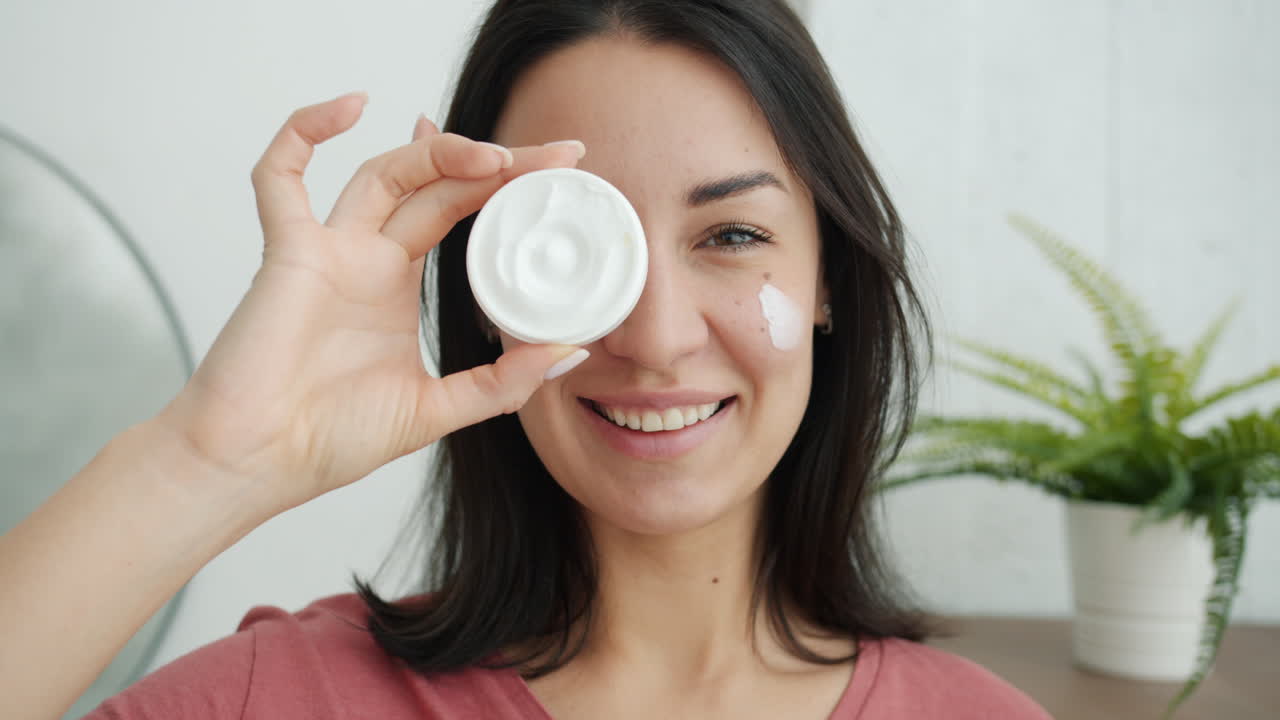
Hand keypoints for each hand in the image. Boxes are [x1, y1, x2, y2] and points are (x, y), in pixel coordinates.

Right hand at [158, 92, 586, 513]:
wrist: (258, 466)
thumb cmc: (329, 440)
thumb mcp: (437, 409)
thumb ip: (504, 381)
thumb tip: (573, 348)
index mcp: (397, 286)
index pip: (461, 213)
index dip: (506, 188)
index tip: (563, 174)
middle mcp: (366, 258)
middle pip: (436, 185)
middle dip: (496, 163)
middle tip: (558, 155)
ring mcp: (326, 250)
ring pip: (383, 174)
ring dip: (439, 154)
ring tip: (497, 157)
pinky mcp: (286, 254)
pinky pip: (280, 178)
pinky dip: (304, 133)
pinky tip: (351, 106)